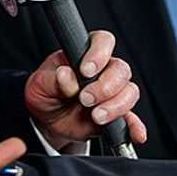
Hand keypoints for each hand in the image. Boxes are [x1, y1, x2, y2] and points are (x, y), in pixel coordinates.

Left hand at [22, 33, 146, 149]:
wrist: (48, 118)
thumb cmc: (46, 92)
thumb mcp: (41, 83)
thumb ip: (54, 79)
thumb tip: (65, 74)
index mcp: (85, 53)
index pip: (102, 42)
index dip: (98, 54)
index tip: (86, 71)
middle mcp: (104, 70)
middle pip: (120, 69)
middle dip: (105, 86)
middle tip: (85, 99)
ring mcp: (113, 92)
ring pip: (129, 92)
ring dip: (116, 106)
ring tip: (96, 116)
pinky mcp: (117, 115)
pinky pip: (133, 119)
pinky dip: (135, 126)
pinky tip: (135, 134)